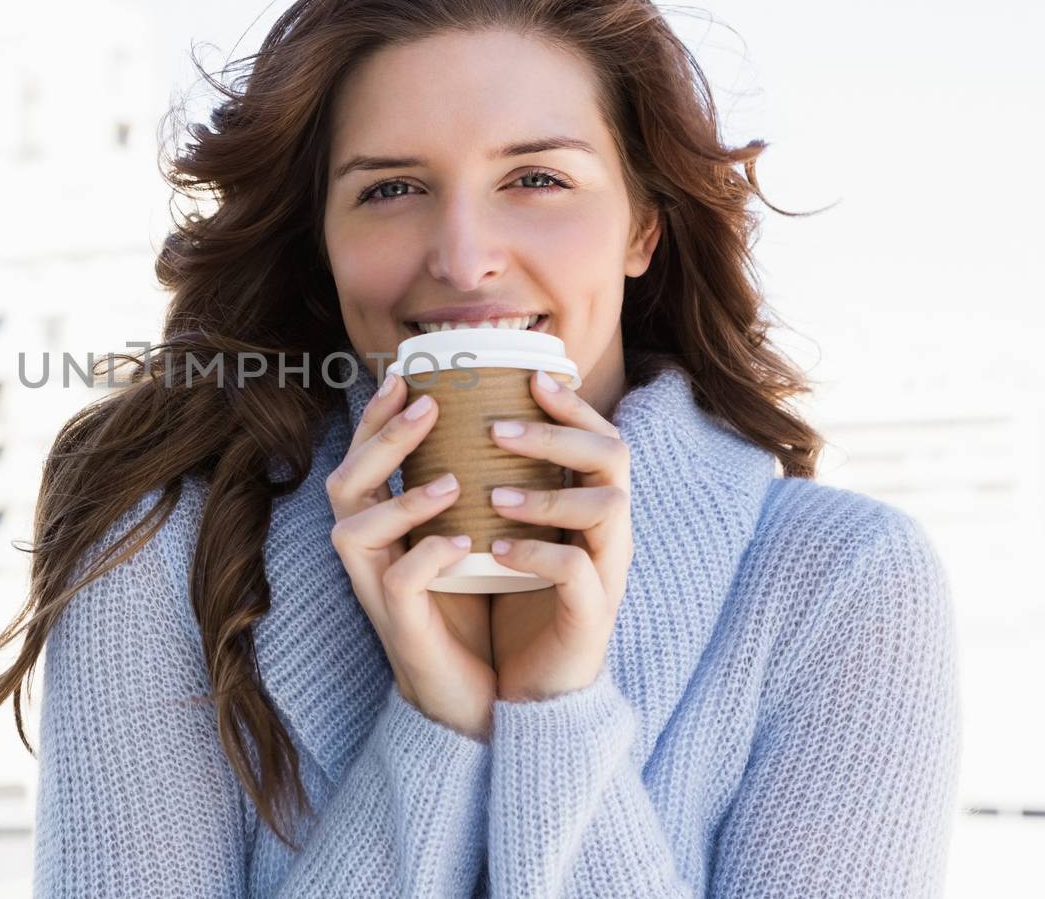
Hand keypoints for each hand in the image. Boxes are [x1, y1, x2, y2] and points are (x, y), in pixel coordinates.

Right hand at [325, 370, 496, 740]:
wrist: (473, 692)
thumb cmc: (468, 605)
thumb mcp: (460, 533)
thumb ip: (458, 486)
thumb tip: (488, 418)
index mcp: (378, 523)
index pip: (362, 458)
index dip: (377, 416)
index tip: (406, 374)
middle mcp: (365, 551)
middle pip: (345, 482)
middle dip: (382, 440)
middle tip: (427, 404)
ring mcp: (376, 588)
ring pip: (355, 531)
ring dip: (403, 501)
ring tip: (450, 480)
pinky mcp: (400, 626)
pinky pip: (400, 583)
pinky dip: (428, 557)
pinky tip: (465, 542)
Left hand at [485, 370, 633, 702]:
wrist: (521, 691)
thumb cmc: (508, 602)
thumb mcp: (503, 533)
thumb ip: (495, 483)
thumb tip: (452, 423)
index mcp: (587, 506)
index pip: (599, 436)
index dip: (571, 404)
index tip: (530, 377)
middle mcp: (607, 532)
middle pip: (614, 457)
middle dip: (557, 434)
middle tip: (498, 429)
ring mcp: (605, 573)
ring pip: (607, 508)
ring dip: (546, 493)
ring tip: (493, 494)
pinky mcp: (589, 617)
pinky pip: (578, 573)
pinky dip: (537, 554)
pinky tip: (497, 549)